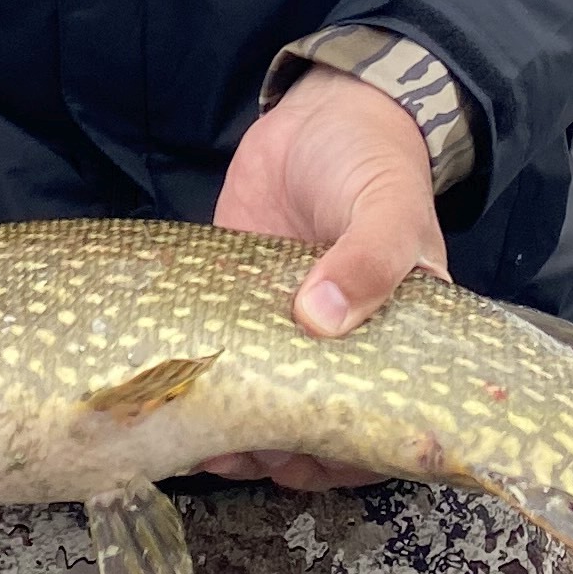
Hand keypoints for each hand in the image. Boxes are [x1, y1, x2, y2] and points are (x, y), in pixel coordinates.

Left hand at [204, 67, 447, 488]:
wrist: (321, 112)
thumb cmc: (374, 162)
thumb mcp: (387, 207)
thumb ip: (369, 258)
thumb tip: (324, 320)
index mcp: (395, 340)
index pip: (383, 420)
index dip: (352, 452)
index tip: (312, 461)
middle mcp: (342, 349)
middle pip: (316, 427)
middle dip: (281, 453)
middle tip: (245, 456)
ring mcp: (285, 332)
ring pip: (263, 406)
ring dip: (235, 433)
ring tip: (204, 445)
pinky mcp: (236, 309)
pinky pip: (221, 362)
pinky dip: (202, 388)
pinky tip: (177, 403)